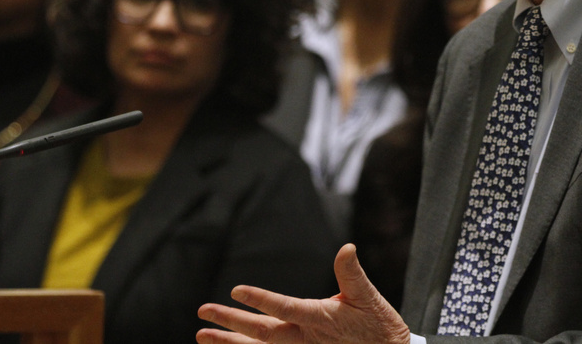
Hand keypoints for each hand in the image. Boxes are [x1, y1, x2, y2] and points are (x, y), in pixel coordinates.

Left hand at [197, 243, 410, 343]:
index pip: (285, 309)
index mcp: (319, 319)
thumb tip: (346, 248)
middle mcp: (305, 339)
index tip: (237, 291)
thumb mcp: (368, 296)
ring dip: (229, 343)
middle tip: (203, 312)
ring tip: (203, 335)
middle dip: (230, 323)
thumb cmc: (378, 325)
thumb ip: (351, 273)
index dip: (261, 301)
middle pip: (261, 334)